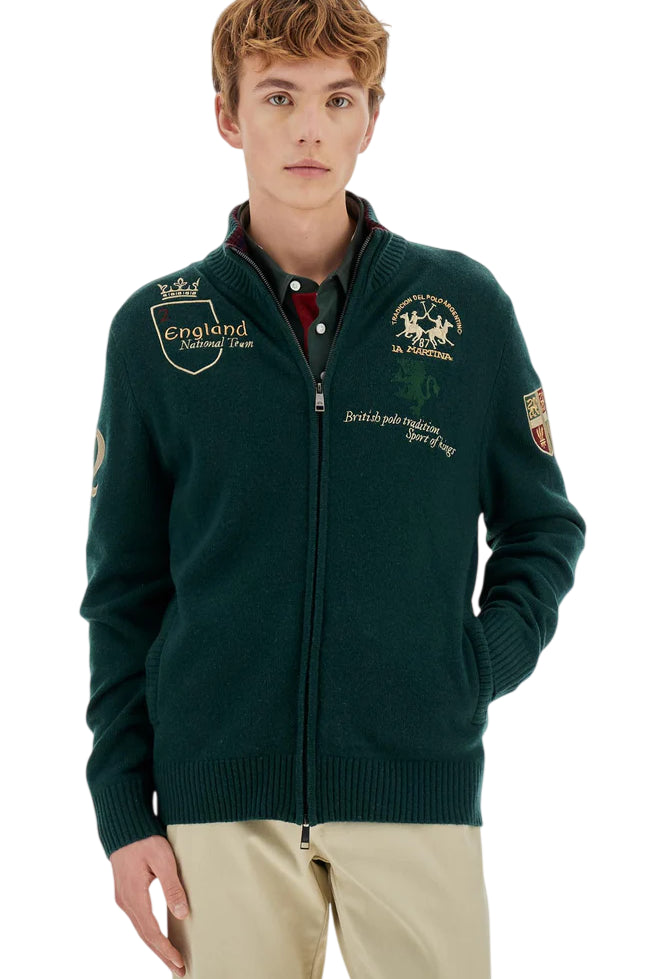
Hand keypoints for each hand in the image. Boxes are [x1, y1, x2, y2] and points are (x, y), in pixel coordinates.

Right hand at [110, 834, 188, 976]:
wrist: (124, 826)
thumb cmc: (145, 839)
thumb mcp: (163, 859)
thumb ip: (172, 886)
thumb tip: (182, 913)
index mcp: (134, 896)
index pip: (151, 931)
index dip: (165, 949)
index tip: (179, 962)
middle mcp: (125, 901)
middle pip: (144, 936)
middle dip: (162, 954)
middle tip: (179, 969)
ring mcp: (123, 898)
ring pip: (141, 929)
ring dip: (156, 946)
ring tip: (172, 959)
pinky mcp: (125, 894)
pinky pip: (138, 920)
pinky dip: (149, 934)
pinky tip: (158, 939)